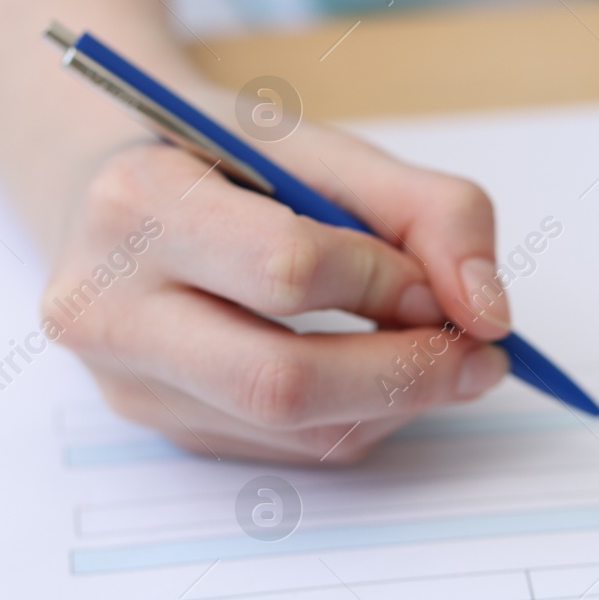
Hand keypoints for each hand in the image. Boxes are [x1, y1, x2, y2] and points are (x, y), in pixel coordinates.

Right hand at [42, 128, 511, 462]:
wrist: (117, 193)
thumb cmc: (228, 163)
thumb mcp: (326, 148)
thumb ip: (429, 209)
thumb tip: (490, 315)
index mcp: (136, 205)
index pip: (286, 270)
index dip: (388, 282)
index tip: (443, 281)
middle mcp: (108, 308)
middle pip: (280, 383)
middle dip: (405, 373)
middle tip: (478, 353)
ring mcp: (127, 385)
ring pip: (296, 432)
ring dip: (394, 400)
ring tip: (429, 348)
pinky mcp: (163, 431)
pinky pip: (292, 451)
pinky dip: (360, 415)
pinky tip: (370, 369)